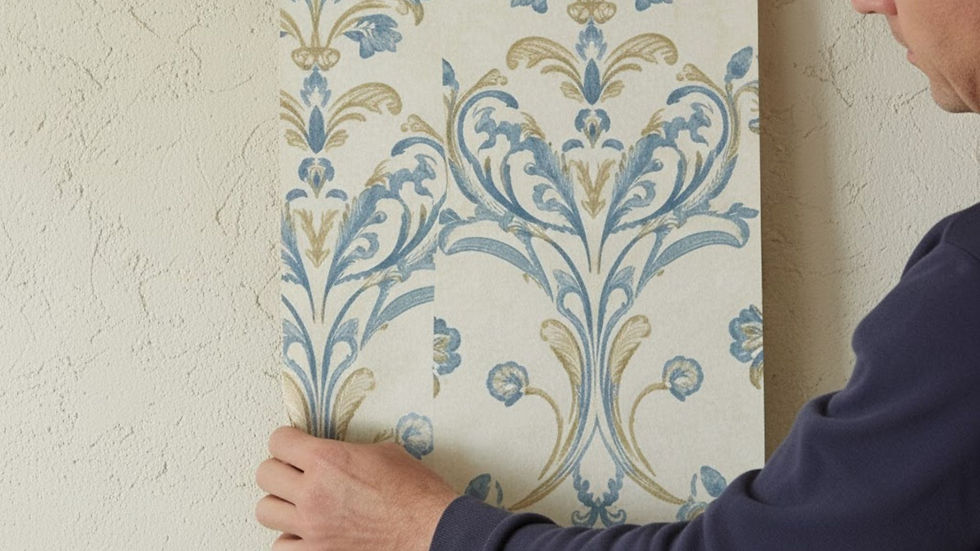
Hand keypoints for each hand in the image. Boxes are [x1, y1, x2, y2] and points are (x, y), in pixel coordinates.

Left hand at [255, 426, 458, 550]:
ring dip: (282, 505)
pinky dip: (291, 538)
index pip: (278, 441)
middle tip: (298, 473)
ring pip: (265, 511)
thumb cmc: (417, 493)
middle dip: (281, 470)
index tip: (295, 445)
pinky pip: (280, 545)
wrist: (432, 530)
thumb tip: (337, 453)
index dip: (288, 441)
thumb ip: (348, 451)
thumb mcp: (385, 453)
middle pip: (265, 474)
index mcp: (328, 459)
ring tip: (300, 504)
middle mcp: (313, 492)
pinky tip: (307, 531)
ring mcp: (312, 527)